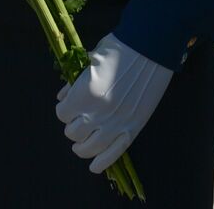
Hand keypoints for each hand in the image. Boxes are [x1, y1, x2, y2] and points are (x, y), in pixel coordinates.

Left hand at [55, 33, 172, 172]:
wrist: (151, 48)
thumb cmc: (120, 48)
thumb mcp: (91, 60)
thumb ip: (74, 82)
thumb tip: (62, 97)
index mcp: (84, 94)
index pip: (63, 114)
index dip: (65, 110)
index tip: (70, 105)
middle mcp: (97, 113)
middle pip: (73, 132)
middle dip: (73, 126)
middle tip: (78, 120)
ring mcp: (116, 123)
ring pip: (89, 147)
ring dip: (81, 147)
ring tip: (81, 144)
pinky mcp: (133, 128)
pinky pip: (114, 153)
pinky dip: (102, 162)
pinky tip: (94, 166)